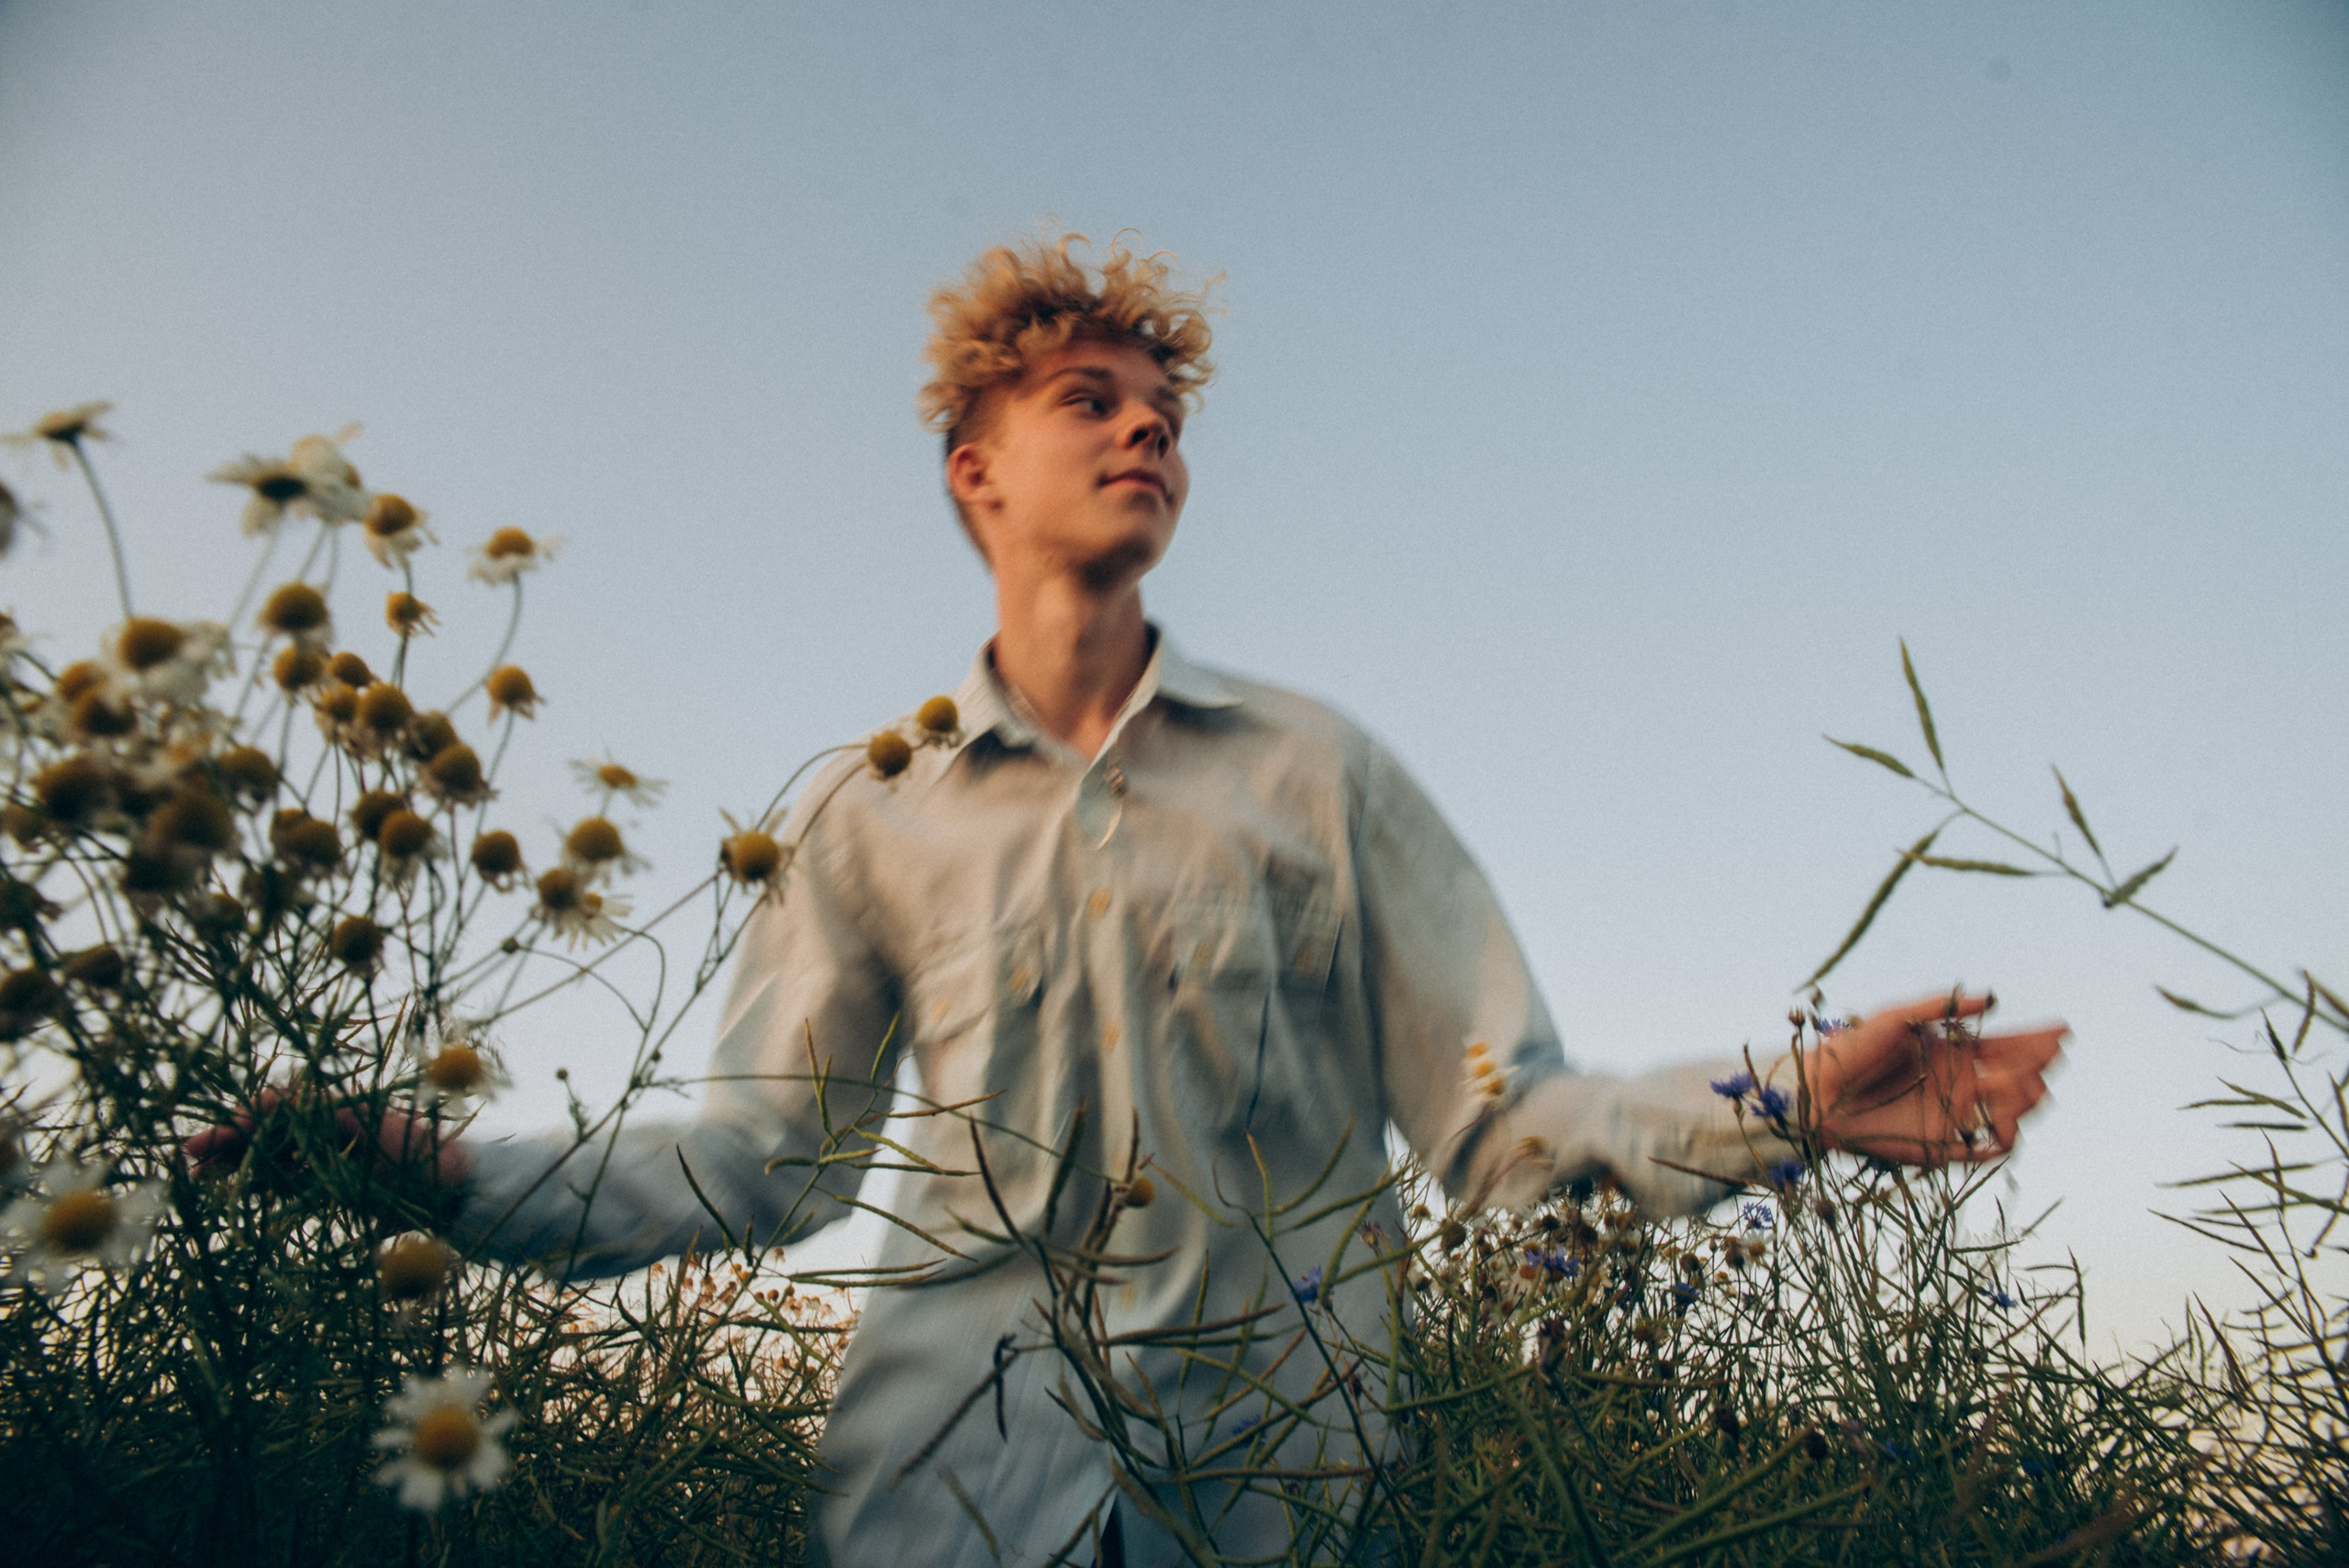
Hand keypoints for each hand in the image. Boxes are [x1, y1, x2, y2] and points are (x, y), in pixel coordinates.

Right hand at [183, 1085, 472, 1186]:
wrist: (456, 1191)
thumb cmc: (419, 1155)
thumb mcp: (370, 1135)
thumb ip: (322, 1118)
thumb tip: (271, 1098)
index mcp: (339, 1109)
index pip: (277, 1108)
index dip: (239, 1122)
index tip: (208, 1141)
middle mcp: (331, 1126)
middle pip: (268, 1128)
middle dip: (229, 1140)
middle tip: (189, 1159)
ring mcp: (332, 1152)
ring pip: (273, 1153)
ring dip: (238, 1161)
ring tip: (202, 1175)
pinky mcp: (335, 1180)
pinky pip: (288, 1177)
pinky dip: (262, 1180)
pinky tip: (236, 1188)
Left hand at [1803, 992, 2063, 1166]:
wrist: (1817, 1091)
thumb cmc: (1851, 1048)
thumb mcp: (1896, 1017)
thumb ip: (1942, 1006)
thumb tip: (1991, 998)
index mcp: (1955, 1053)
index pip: (2008, 1048)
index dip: (2037, 1041)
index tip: (2062, 1031)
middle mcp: (1963, 1086)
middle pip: (2020, 1079)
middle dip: (2036, 1066)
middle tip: (2040, 1055)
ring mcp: (1955, 1117)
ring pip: (2013, 1112)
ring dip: (2024, 1098)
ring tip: (2011, 1081)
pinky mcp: (1943, 1148)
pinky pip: (1988, 1148)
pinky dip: (2005, 1135)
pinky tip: (2005, 1120)